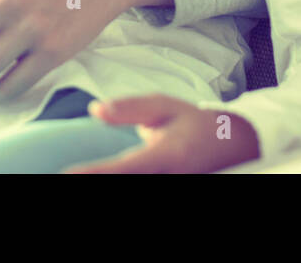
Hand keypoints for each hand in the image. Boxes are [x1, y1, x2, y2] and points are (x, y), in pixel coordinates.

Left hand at [63, 95, 260, 173]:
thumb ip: (130, 109)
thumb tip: (94, 110)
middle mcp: (172, 180)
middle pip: (127, 184)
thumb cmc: (195, 125)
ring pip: (134, 190)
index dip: (94, 174)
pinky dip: (121, 181)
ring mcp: (175, 188)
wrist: (235, 147)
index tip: (66, 175)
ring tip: (77, 175)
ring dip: (105, 181)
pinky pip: (141, 191)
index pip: (124, 169)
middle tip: (64, 175)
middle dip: (95, 179)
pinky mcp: (173, 193)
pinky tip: (98, 176)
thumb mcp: (166, 107)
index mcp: (168, 156)